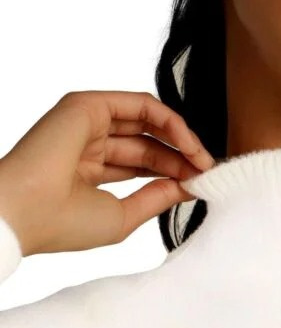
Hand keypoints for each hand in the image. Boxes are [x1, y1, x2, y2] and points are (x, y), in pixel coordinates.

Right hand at [0, 90, 214, 256]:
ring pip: (149, 122)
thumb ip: (158, 196)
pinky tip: (189, 144)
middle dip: (182, 157)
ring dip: (181, 140)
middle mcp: (89, 143)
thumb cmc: (64, 223)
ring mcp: (88, 122)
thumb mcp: (123, 215)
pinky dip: (170, 121)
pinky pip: (142, 105)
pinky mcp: (89, 104)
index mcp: (90, 170)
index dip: (174, 172)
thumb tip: (190, 185)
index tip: (201, 184)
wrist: (26, 211)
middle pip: (149, 144)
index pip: (144, 164)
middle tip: (207, 172)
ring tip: (203, 161)